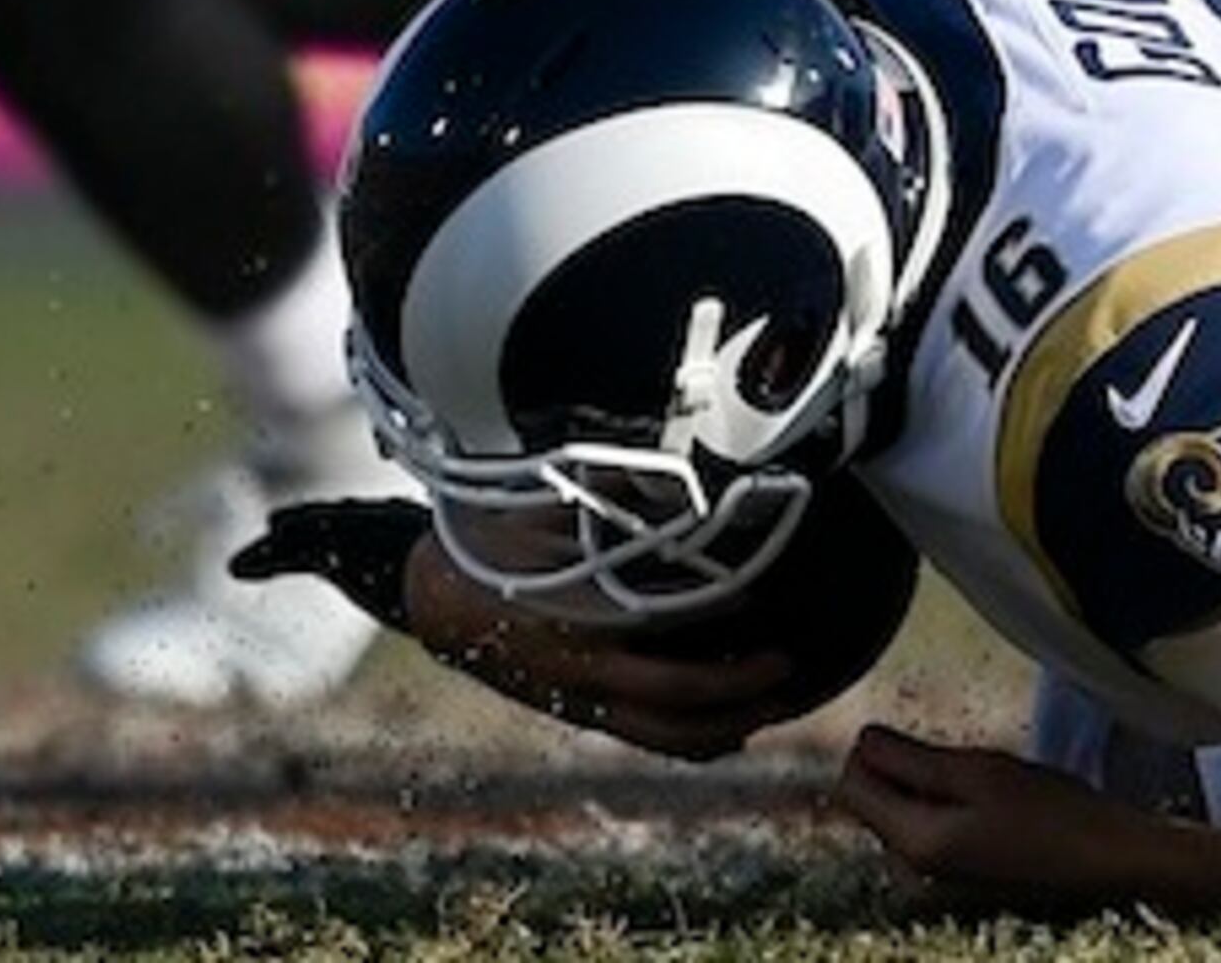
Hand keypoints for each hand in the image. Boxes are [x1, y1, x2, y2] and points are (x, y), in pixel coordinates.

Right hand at [396, 535, 804, 760]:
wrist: (433, 601)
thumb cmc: (490, 550)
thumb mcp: (538, 511)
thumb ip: (607, 499)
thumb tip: (673, 479)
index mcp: (578, 623)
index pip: (664, 629)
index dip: (718, 615)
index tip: (759, 596)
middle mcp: (584, 674)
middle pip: (676, 702)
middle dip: (739, 689)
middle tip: (787, 663)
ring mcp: (582, 701)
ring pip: (663, 736)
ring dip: (725, 725)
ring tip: (770, 704)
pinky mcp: (580, 712)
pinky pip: (644, 740)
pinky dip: (691, 742)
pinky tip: (728, 731)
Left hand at [836, 724, 1152, 905]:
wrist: (1106, 859)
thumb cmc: (1051, 811)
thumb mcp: (979, 771)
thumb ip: (911, 759)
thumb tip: (860, 741)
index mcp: (912, 843)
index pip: (850, 785)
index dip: (876, 750)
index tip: (924, 739)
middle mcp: (911, 869)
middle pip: (873, 799)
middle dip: (905, 771)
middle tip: (968, 766)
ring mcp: (932, 876)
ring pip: (902, 811)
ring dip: (930, 788)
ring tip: (987, 788)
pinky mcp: (954, 876)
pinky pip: (927, 828)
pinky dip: (948, 808)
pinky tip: (994, 808)